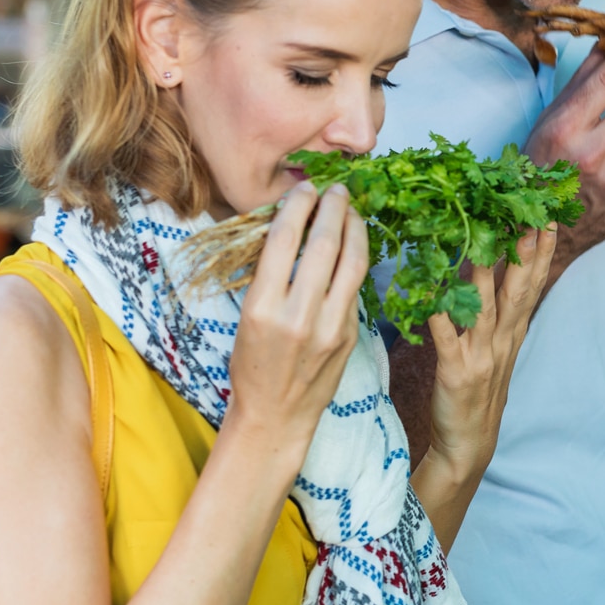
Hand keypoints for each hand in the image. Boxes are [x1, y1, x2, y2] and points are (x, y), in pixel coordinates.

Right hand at [225, 182, 370, 452]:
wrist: (276, 416)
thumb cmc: (252, 366)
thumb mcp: (247, 318)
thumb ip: (270, 278)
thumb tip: (291, 229)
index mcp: (262, 308)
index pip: (283, 242)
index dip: (297, 207)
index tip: (304, 189)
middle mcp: (298, 316)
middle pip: (323, 246)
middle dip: (332, 209)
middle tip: (335, 188)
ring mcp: (330, 327)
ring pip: (352, 263)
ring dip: (354, 228)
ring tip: (351, 209)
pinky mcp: (350, 335)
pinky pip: (356, 288)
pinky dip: (356, 260)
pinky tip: (354, 245)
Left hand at [422, 226, 557, 477]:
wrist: (468, 444)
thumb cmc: (477, 395)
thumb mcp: (497, 353)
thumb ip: (497, 317)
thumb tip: (492, 278)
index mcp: (512, 334)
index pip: (533, 286)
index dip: (543, 253)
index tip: (549, 220)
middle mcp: (502, 341)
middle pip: (519, 291)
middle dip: (527, 254)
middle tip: (534, 219)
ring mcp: (480, 356)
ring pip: (486, 307)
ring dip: (488, 273)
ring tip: (487, 239)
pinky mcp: (455, 371)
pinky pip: (445, 336)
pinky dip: (439, 312)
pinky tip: (431, 289)